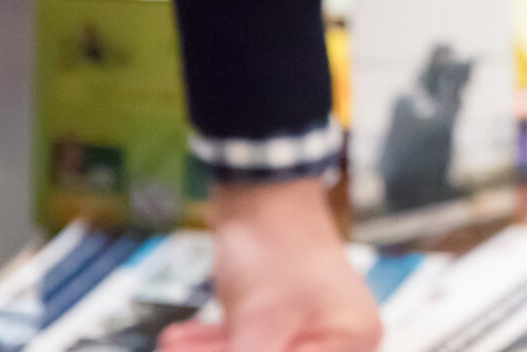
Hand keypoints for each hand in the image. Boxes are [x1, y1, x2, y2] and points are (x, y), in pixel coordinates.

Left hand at [159, 179, 379, 351]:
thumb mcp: (256, 324)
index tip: (229, 349)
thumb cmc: (271, 246)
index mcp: (352, 339)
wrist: (261, 191)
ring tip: (174, 344)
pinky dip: (219, 343)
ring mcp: (314, 324)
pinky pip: (252, 342)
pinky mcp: (286, 314)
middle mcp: (341, 335)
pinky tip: (183, 337)